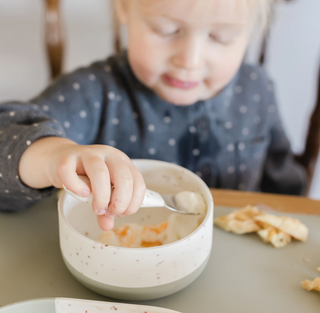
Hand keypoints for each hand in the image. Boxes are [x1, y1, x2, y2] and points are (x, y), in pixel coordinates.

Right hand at [19, 137, 145, 230]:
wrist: (60, 159)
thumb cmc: (85, 175)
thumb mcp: (102, 190)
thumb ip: (107, 208)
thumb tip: (107, 226)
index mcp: (122, 162)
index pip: (138, 182)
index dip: (133, 202)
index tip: (121, 213)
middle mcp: (109, 155)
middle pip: (124, 178)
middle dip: (120, 202)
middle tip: (109, 213)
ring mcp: (88, 154)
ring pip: (100, 173)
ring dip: (101, 197)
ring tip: (97, 209)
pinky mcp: (68, 157)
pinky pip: (70, 172)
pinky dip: (76, 187)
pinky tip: (81, 193)